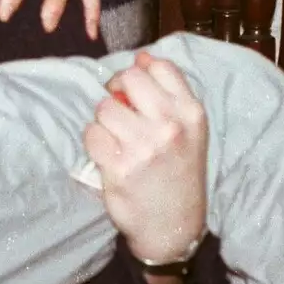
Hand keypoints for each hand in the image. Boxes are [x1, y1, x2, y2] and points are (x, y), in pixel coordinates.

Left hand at [83, 53, 209, 264]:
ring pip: (104, 107)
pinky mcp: (119, 168)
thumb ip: (169, 93)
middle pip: (128, 79)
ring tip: (117, 138)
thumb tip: (141, 57)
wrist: (175, 227)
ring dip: (104, 120)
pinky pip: (91, 134)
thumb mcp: (190, 131)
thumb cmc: (179, 172)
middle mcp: (171, 126)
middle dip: (117, 90)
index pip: (159, 66)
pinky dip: (94, 142)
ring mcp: (144, 147)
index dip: (138, 72)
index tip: (134, 90)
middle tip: (119, 109)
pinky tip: (108, 155)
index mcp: (192, 113)